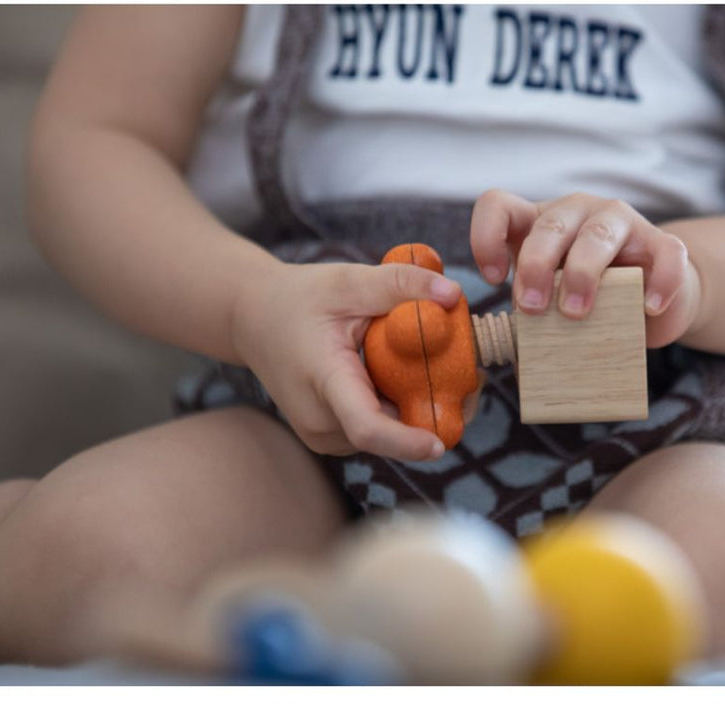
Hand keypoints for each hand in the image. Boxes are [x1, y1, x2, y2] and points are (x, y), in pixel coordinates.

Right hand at [230, 260, 463, 460]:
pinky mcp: (334, 437)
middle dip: (435, 410)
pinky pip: (380, 429)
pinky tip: (406, 376)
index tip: (440, 443)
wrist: (253, 320)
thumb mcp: (348, 281)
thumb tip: (452, 294)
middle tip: (471, 375)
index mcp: (322, 381)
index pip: (366, 428)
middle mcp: (321, 422)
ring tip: (436, 365)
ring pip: (391, 432)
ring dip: (418, 407)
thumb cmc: (300, 298)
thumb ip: (399, 284)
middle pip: (392, 432)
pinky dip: (400, 407)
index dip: (407, 442)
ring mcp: (325, 435)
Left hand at [470, 190, 700, 347]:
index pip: (499, 205)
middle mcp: (577, 212)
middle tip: (532, 308)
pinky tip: (648, 308)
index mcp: (540, 222)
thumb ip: (534, 310)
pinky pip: (667, 254)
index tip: (494, 278)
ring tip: (576, 313)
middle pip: (549, 224)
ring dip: (582, 273)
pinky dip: (658, 282)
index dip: (486, 236)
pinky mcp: (662, 243)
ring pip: (598, 234)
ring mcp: (622, 222)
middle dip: (535, 266)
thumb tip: (513, 351)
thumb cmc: (589, 300)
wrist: (649, 301)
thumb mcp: (552, 300)